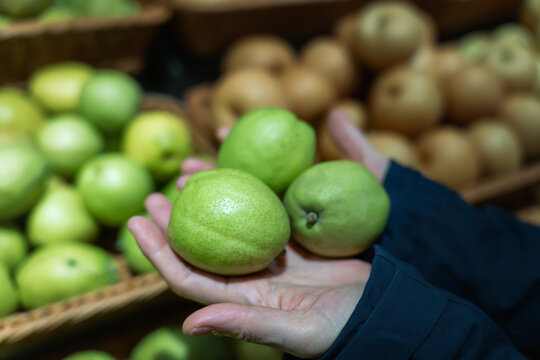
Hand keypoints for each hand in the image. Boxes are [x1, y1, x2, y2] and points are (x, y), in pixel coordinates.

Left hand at [128, 109, 388, 356]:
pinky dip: (247, 187)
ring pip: (229, 220)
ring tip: (188, 170)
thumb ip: (246, 326)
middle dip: (173, 220)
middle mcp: (249, 275)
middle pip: (201, 244)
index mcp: (242, 298)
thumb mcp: (299, 332)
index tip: (135, 221)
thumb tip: (188, 324)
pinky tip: (238, 166)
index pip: (187, 275)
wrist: (383, 308)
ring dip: (207, 197)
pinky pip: (262, 207)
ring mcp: (270, 254)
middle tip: (154, 191)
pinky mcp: (292, 237)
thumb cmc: (343, 326)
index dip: (157, 251)